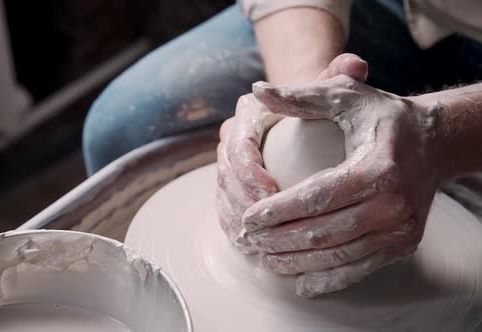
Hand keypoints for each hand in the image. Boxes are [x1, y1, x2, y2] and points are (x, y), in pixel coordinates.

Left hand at [242, 61, 439, 296]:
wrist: (436, 143)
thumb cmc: (384, 118)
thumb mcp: (347, 97)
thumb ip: (302, 95)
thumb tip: (257, 91)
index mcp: (377, 168)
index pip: (316, 196)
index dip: (278, 210)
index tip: (248, 217)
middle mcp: (393, 203)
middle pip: (324, 231)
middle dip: (279, 239)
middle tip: (248, 239)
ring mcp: (401, 229)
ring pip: (338, 255)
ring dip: (297, 262)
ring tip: (265, 258)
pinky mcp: (403, 244)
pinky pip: (360, 268)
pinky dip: (329, 278)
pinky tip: (302, 283)